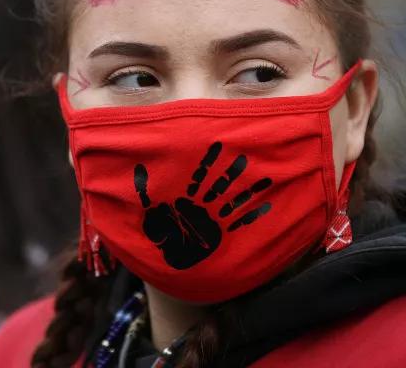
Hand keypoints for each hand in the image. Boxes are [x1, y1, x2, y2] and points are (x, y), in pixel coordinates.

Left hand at [134, 142, 271, 269]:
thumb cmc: (157, 236)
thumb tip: (138, 170)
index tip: (218, 143)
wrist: (169, 263)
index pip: (200, 175)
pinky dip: (253, 214)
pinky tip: (268, 206)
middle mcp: (204, 204)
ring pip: (234, 199)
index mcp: (187, 196)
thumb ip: (143, 194)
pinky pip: (240, 221)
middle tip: (245, 153)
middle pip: (219, 183)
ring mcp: (215, 218)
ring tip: (266, 175)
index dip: (208, 161)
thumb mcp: (148, 213)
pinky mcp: (223, 233)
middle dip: (231, 171)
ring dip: (248, 189)